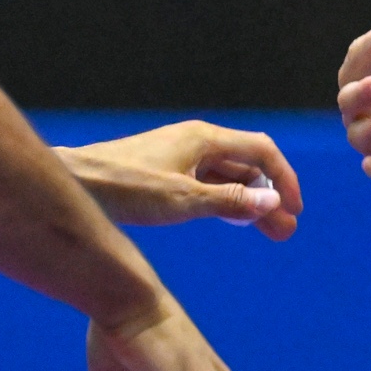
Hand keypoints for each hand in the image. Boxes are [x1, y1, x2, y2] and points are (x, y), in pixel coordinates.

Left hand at [58, 122, 301, 239]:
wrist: (77, 183)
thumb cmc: (126, 188)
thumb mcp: (183, 200)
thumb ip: (229, 201)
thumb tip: (272, 202)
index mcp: (204, 138)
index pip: (261, 151)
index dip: (283, 180)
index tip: (293, 211)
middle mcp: (196, 142)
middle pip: (247, 166)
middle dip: (269, 197)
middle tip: (285, 232)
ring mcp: (181, 157)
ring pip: (228, 177)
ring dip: (249, 202)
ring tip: (268, 232)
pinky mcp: (167, 173)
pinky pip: (208, 184)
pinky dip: (226, 201)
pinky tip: (234, 220)